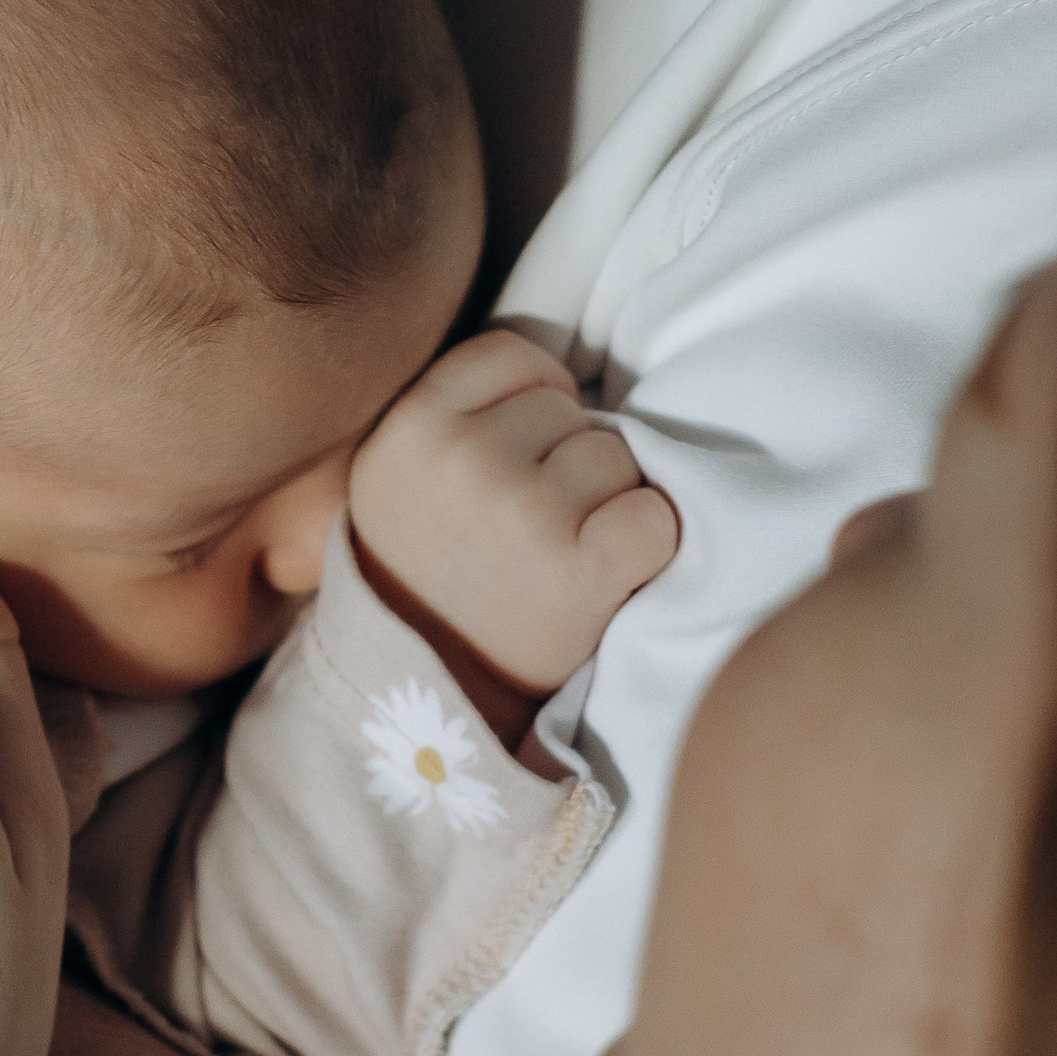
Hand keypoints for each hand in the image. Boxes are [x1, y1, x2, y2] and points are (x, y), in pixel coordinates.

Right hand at [347, 330, 678, 722]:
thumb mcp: (401, 476)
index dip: (532, 401)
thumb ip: (457, 412)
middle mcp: (463, 459)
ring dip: (605, 503)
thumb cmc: (431, 577)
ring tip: (558, 555)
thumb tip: (565, 367)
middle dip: (565, 458)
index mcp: (409, 428)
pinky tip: (601, 577)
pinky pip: (655, 514)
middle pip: (568, 408)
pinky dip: (645, 547)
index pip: (512, 354)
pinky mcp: (580, 567)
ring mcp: (523, 512)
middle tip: (527, 528)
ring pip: (616, 457)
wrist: (431, 701)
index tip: (518, 459)